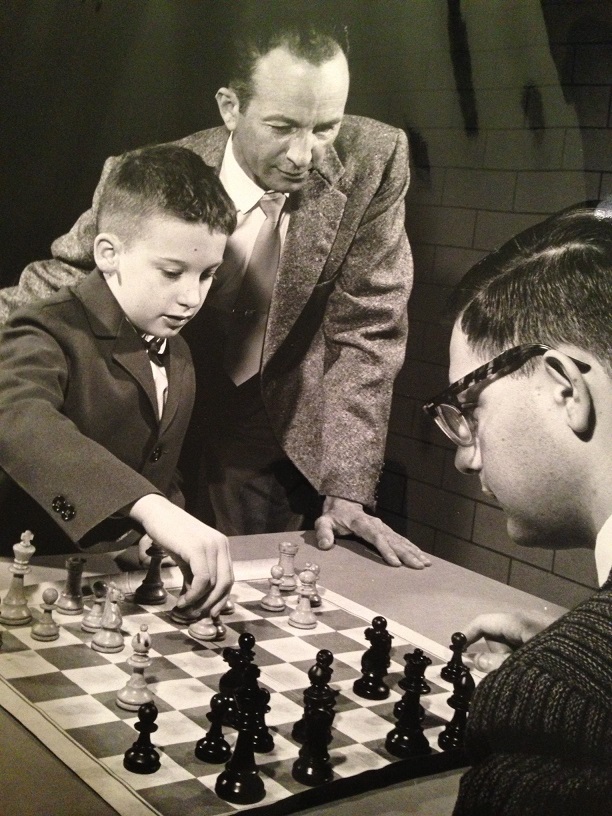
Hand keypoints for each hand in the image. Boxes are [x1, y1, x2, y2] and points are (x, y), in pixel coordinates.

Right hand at [130, 494, 233, 616]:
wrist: (157, 514)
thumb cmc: (171, 536)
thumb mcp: (187, 559)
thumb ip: (194, 577)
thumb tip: (195, 602)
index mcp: (221, 546)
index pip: (229, 578)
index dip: (220, 599)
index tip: (209, 613)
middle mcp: (220, 545)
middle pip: (226, 583)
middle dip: (212, 604)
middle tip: (197, 615)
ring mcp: (211, 545)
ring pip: (214, 584)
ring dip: (200, 602)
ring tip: (185, 608)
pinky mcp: (198, 548)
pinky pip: (203, 580)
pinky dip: (194, 595)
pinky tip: (183, 600)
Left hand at [314, 496, 430, 568]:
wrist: (343, 503)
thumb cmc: (333, 516)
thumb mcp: (324, 522)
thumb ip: (324, 532)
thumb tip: (325, 545)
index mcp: (362, 523)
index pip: (376, 537)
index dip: (386, 550)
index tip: (396, 563)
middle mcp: (376, 525)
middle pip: (394, 540)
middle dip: (407, 554)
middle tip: (418, 566)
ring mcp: (383, 527)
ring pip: (401, 540)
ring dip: (414, 552)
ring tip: (425, 563)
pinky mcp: (387, 531)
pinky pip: (401, 540)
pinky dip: (413, 548)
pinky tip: (422, 556)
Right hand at [464, 610, 558, 671]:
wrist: (595, 665)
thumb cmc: (556, 660)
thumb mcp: (523, 664)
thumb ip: (497, 663)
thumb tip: (475, 660)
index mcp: (516, 622)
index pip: (483, 622)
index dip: (467, 634)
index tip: (457, 650)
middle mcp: (524, 620)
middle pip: (496, 634)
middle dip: (497, 653)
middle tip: (510, 668)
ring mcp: (536, 627)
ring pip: (510, 641)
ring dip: (511, 657)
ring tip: (527, 669)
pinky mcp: (545, 636)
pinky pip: (523, 644)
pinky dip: (521, 656)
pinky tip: (533, 667)